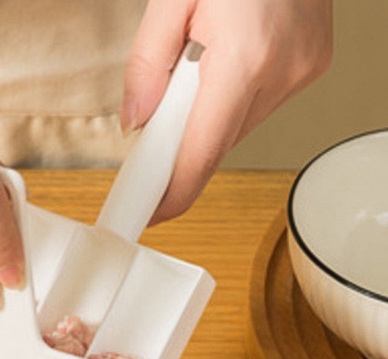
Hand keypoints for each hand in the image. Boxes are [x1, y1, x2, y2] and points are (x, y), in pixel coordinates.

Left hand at [122, 0, 332, 223]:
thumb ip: (146, 62)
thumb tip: (136, 121)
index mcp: (245, 57)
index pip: (200, 155)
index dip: (171, 194)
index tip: (147, 213)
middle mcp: (282, 71)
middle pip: (216, 144)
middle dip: (180, 145)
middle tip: (150, 132)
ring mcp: (303, 68)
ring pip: (236, 126)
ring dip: (205, 118)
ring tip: (195, 67)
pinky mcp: (311, 63)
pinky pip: (256, 105)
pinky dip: (228, 100)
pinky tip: (220, 64)